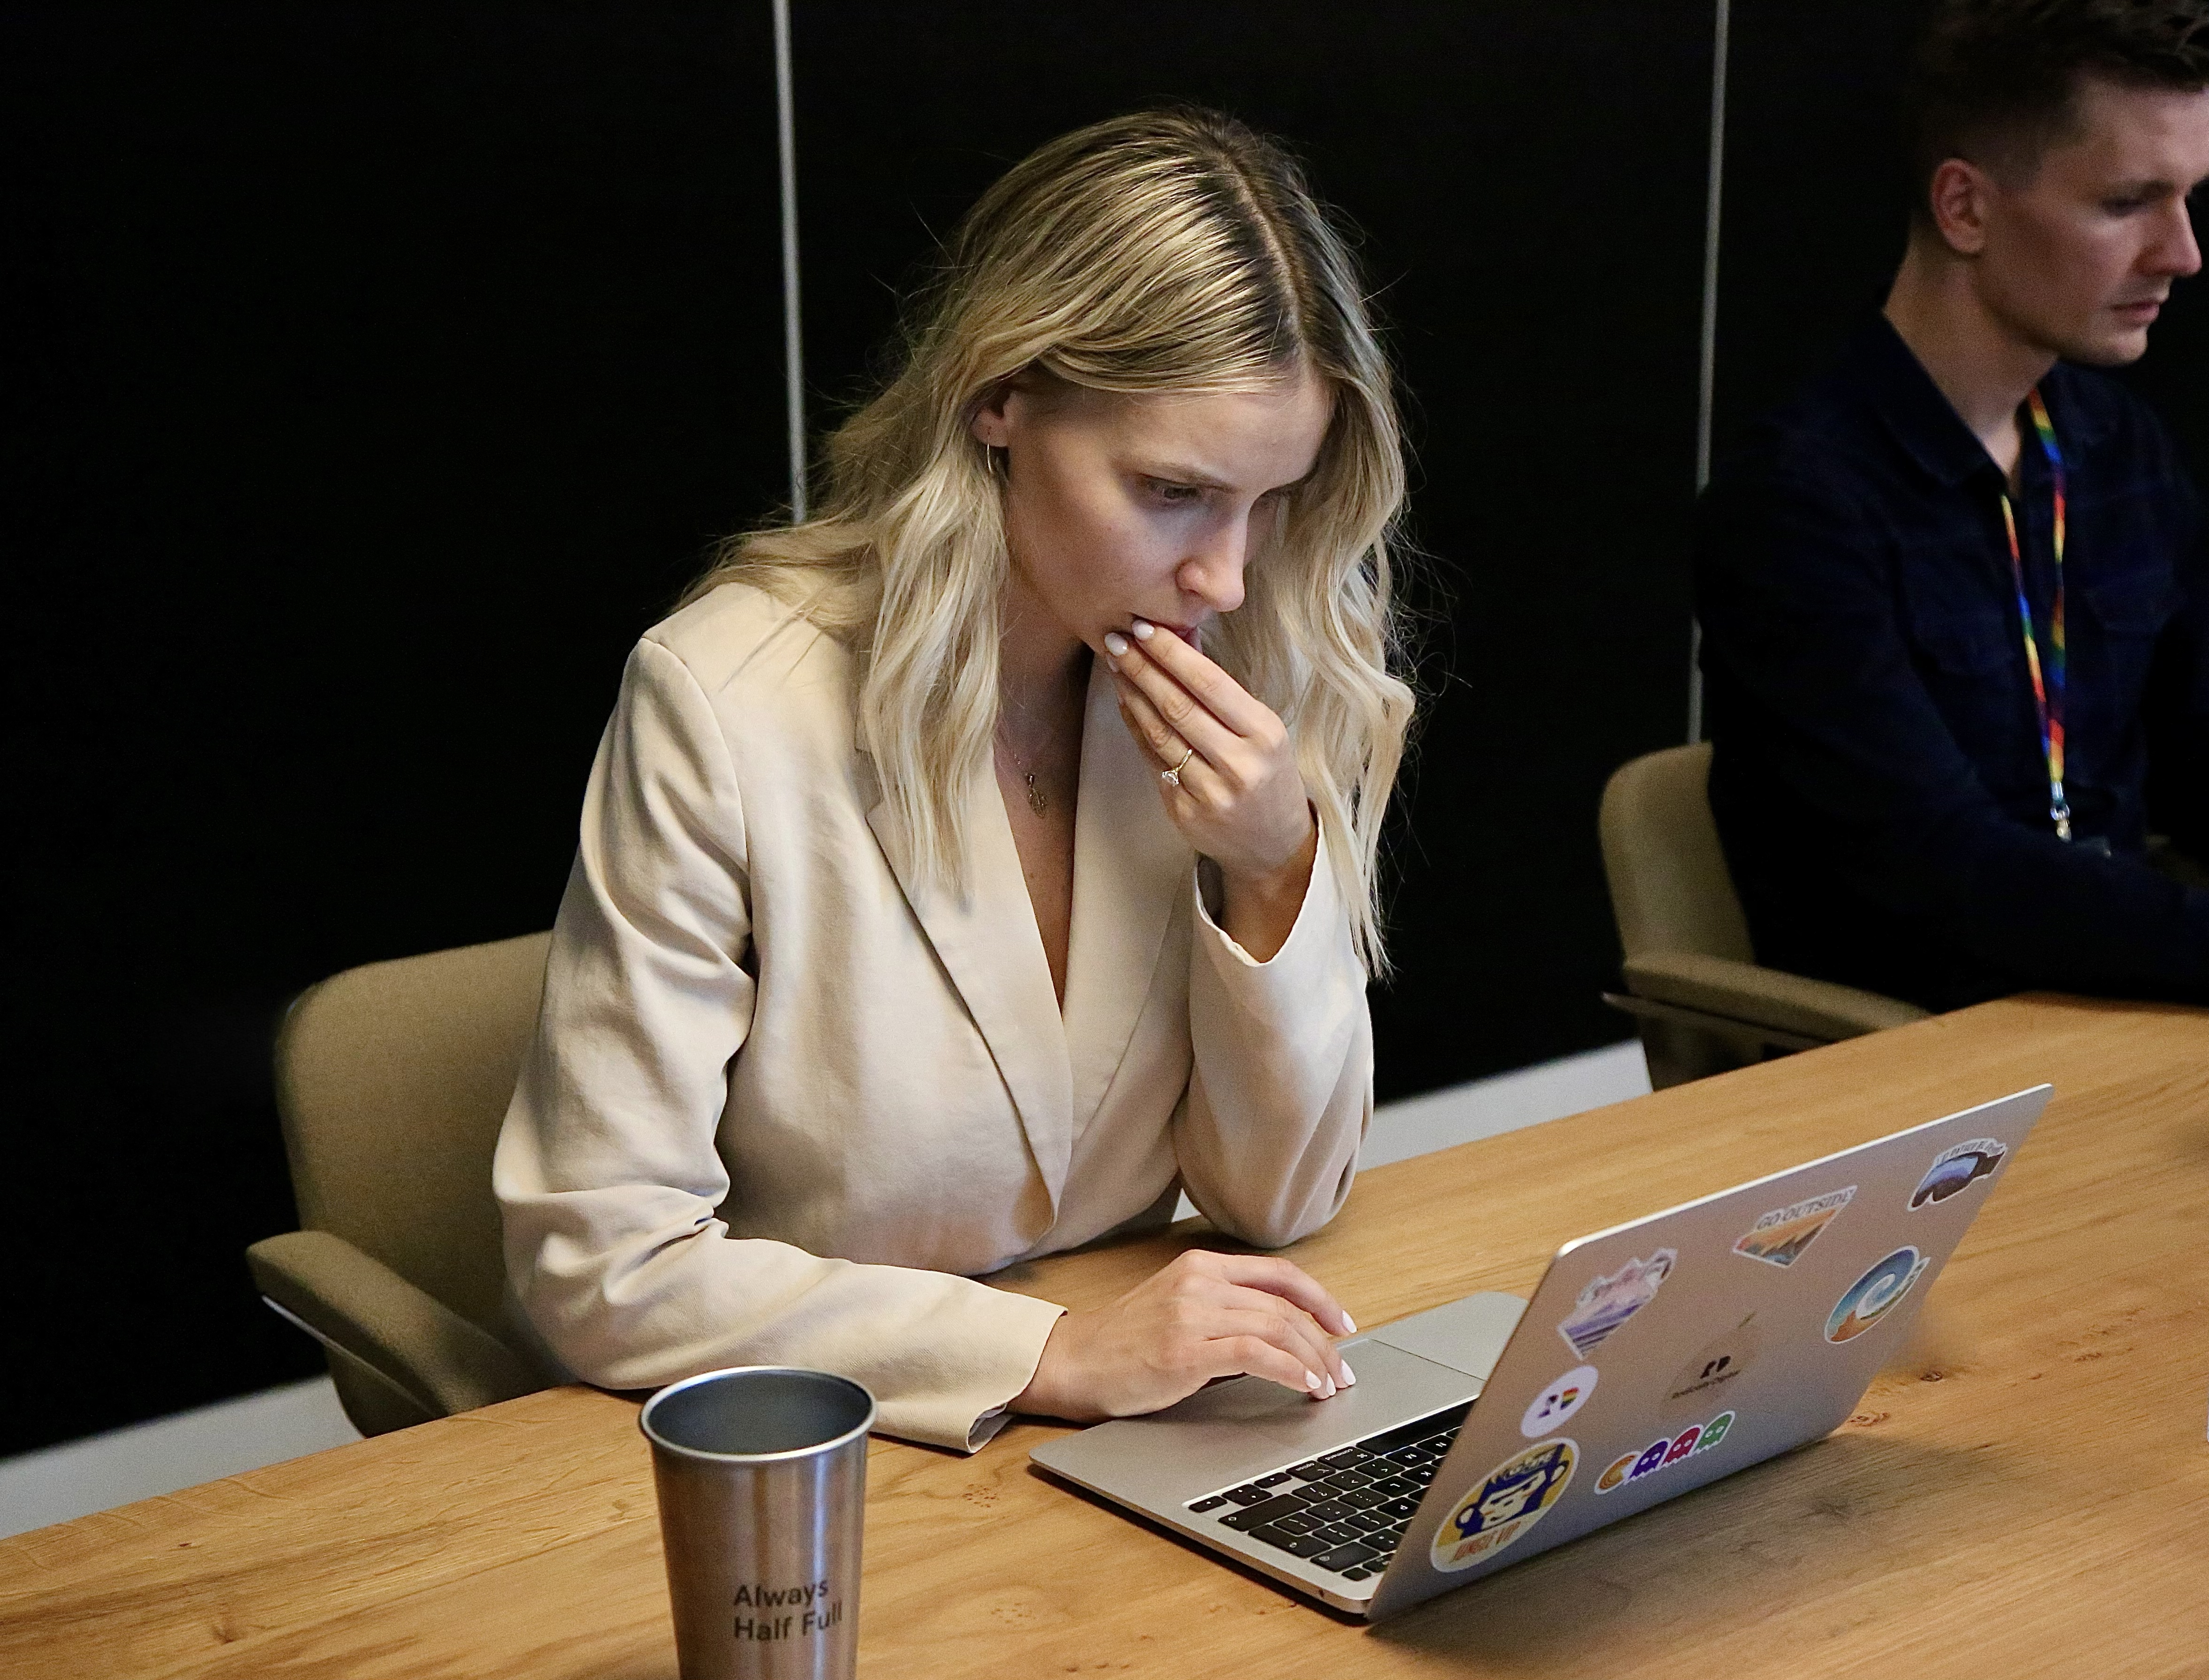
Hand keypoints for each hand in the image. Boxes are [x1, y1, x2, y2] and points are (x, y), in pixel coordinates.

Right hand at [1012, 1249, 1357, 1423]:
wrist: (1072, 1362)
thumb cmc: (1123, 1344)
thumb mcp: (1177, 1309)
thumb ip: (1222, 1310)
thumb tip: (1281, 1337)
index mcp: (1199, 1266)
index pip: (1278, 1273)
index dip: (1319, 1298)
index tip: (1342, 1324)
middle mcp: (1199, 1282)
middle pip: (1284, 1306)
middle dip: (1323, 1341)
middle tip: (1343, 1372)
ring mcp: (1191, 1313)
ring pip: (1276, 1327)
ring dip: (1313, 1360)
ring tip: (1329, 1386)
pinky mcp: (1185, 1349)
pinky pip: (1254, 1353)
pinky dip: (1288, 1371)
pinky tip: (1304, 1387)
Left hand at [1103, 620, 1316, 957]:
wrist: (1274, 846)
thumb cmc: (1269, 776)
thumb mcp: (1263, 730)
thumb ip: (1223, 691)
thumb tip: (1183, 638)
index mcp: (1265, 736)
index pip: (1210, 685)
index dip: (1172, 654)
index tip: (1145, 629)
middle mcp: (1239, 765)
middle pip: (1178, 707)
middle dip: (1143, 669)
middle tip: (1116, 639)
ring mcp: (1209, 792)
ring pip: (1160, 734)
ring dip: (1132, 695)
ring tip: (1116, 666)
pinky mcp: (1184, 812)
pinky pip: (1154, 761)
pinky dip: (1137, 729)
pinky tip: (1125, 704)